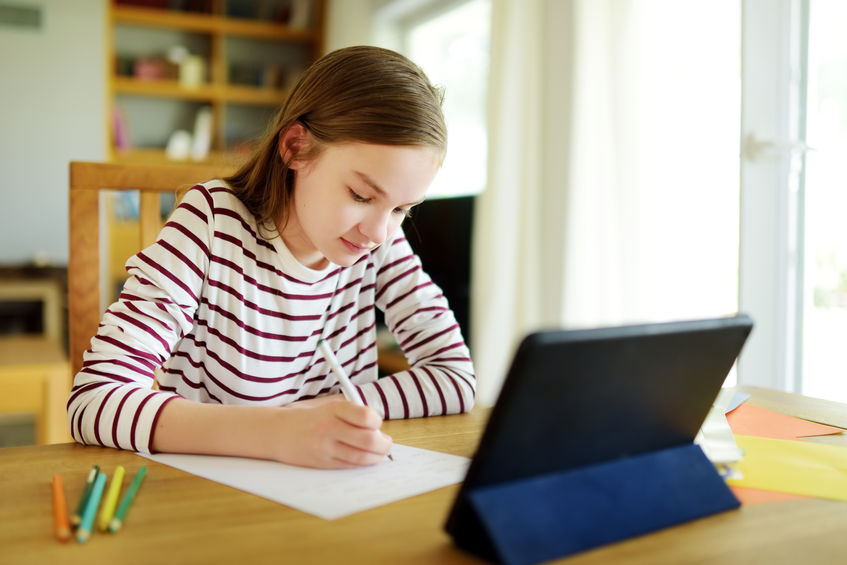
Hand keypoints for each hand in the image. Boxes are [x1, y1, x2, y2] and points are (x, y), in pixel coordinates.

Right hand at [273, 398, 392, 468]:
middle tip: (387, 443)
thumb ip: (350, 411)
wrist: (276, 432)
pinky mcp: (322, 462)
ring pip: (360, 456)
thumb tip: (376, 424)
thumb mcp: (327, 405)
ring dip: (376, 456)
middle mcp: (329, 428)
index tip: (377, 423)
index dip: (377, 421)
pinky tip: (366, 459)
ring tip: (379, 452)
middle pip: (367, 440)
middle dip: (383, 444)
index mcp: (333, 410)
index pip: (365, 416)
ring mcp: (325, 447)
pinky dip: (362, 463)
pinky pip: (349, 465)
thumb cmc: (307, 416)